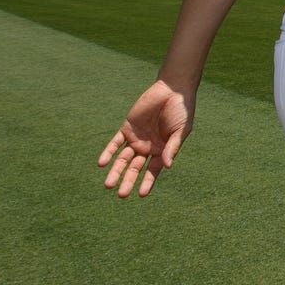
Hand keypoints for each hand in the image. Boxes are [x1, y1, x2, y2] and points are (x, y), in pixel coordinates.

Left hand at [99, 80, 194, 197]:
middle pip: (135, 168)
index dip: (147, 183)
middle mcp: (148, 147)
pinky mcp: (127, 127)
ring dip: (115, 171)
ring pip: (123, 158)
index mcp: (162, 150)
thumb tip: (166, 167)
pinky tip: (102, 163)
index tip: (141, 195)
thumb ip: (172, 147)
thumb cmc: (181, 111)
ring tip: (108, 185)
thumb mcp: (181, 131)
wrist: (172, 90)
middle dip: (128, 181)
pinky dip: (108, 152)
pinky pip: (115, 142)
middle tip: (121, 195)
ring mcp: (136, 138)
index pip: (152, 171)